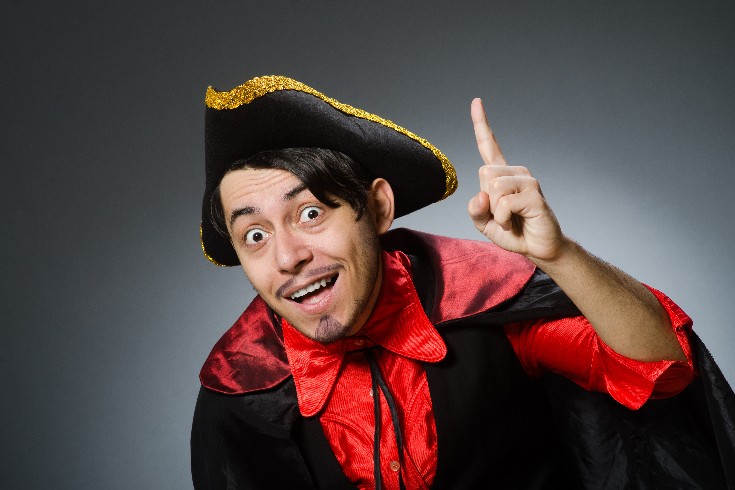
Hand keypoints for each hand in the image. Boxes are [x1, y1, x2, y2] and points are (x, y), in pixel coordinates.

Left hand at [467, 98, 564, 261]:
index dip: (481, 124)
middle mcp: (516, 172)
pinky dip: (503, 218)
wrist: (539, 249)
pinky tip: (515, 222)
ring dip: (495, 211)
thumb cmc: (513, 232)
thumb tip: (479, 195)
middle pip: (483, 172)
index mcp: (502, 175)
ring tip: (509, 219)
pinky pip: (503, 203)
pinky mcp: (534, 194)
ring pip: (492, 187)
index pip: (488, 146)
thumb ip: (475, 210)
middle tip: (501, 215)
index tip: (476, 101)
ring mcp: (527, 181)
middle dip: (485, 199)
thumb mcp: (485, 223)